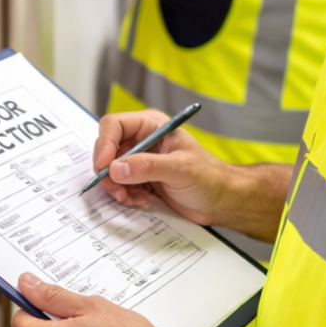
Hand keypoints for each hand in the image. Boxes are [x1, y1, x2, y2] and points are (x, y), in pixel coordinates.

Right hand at [92, 109, 235, 223]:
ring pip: (110, 170)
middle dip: (108, 171)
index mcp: (151, 126)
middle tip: (118, 190)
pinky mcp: (141, 179)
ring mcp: (140, 161)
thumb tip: (116, 168)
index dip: (104, 144)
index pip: (114, 125)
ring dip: (117, 187)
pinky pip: (119, 186)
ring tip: (135, 198)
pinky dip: (126, 196)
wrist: (221, 201)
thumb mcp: (180, 169)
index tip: (104, 166)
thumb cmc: (209, 178)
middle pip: (107, 149)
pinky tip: (143, 200)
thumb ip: (147, 167)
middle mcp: (142, 140)